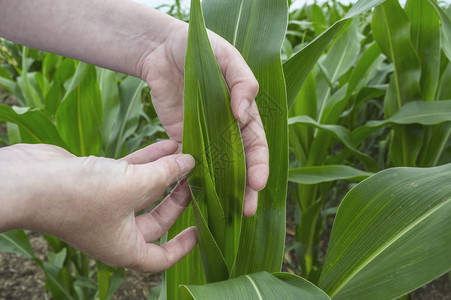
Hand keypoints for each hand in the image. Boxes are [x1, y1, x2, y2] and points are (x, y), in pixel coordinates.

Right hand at [0, 141, 196, 272]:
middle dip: (178, 199)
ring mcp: (107, 205)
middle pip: (157, 219)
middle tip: (196, 180)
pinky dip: (148, 161)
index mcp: (125, 246)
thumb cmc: (79, 196)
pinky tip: (168, 145)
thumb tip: (189, 162)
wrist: (28, 181)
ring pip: (145, 191)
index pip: (161, 256)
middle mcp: (117, 230)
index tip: (200, 229)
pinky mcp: (98, 182)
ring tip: (187, 157)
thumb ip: (164, 175)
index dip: (183, 246)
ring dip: (165, 174)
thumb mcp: (132, 186)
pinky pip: (130, 173)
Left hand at [139, 19, 268, 216]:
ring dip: (224, 191)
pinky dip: (195, 180)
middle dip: (246, 188)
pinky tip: (196, 198)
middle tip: (248, 210)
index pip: (257, 143)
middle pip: (241, 163)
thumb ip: (241, 81)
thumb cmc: (200, 48)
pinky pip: (191, 163)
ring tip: (227, 213)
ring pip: (218, 169)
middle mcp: (227, 128)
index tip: (258, 183)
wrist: (161, 50)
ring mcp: (205, 136)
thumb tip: (243, 113)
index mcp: (243, 111)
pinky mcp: (183, 139)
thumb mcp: (227, 56)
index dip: (260, 163)